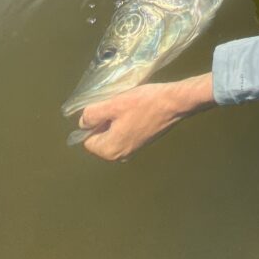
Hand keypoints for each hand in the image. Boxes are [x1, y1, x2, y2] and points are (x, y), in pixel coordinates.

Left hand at [76, 73, 214, 161]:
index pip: (87, 139)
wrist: (175, 103)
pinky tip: (135, 109)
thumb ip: (92, 115)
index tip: (106, 108)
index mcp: (110, 150)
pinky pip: (124, 132)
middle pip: (100, 137)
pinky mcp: (142, 142)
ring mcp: (132, 149)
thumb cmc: (143, 103)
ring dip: (115, 119)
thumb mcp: (113, 104)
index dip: (93, 122)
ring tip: (126, 106)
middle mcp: (120, 155)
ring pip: (113, 133)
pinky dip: (126, 121)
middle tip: (116, 105)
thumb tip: (83, 123)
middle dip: (104, 121)